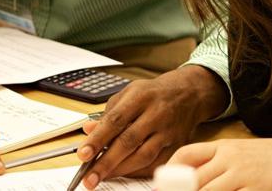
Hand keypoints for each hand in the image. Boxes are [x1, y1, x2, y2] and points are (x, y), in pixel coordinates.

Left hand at [77, 66, 228, 188]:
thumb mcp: (129, 93)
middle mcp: (156, 113)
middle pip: (129, 141)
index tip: (83, 154)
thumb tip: (88, 131)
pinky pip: (156, 164)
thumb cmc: (154, 94)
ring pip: (143, 156)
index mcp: (140, 97)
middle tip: (88, 177)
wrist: (189, 94)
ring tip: (101, 177)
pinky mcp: (177, 145)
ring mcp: (168, 131)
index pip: (116, 120)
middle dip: (106, 162)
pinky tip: (123, 173)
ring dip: (120, 170)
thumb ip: (108, 113)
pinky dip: (137, 171)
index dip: (97, 139)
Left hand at [167, 139, 271, 189]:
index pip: (188, 153)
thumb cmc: (269, 158)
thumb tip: (189, 178)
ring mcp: (242, 175)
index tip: (161, 183)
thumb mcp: (239, 152)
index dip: (170, 168)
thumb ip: (216, 162)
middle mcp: (229, 159)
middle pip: (193, 177)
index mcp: (224, 146)